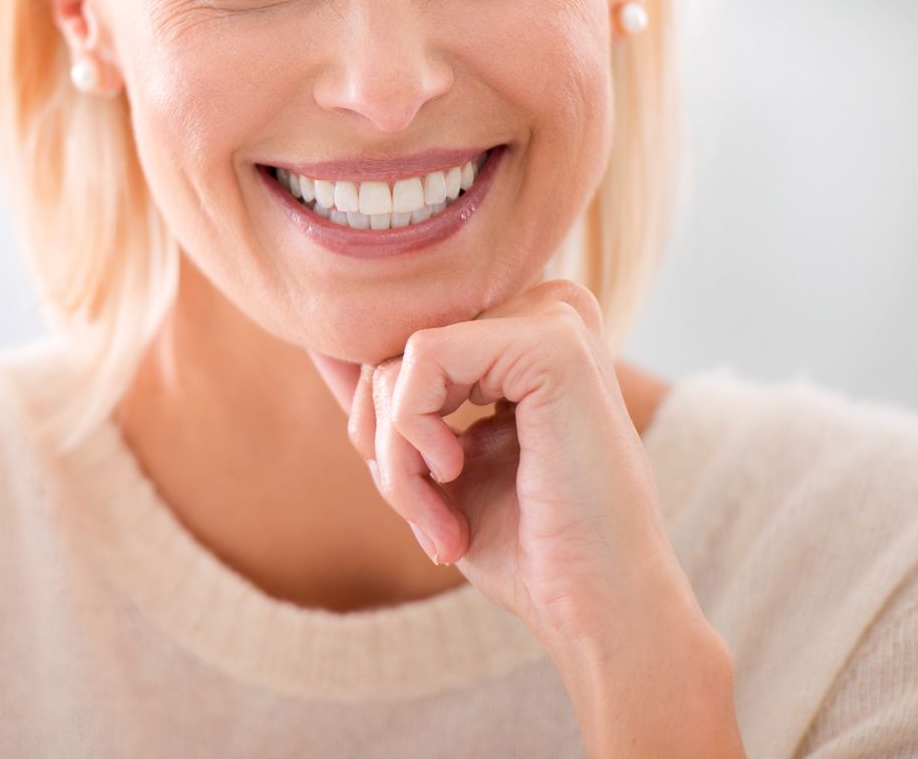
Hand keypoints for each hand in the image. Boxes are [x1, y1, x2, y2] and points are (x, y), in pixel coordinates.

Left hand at [305, 279, 697, 656]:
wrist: (598, 610)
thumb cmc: (527, 548)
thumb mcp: (435, 463)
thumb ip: (391, 403)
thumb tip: (319, 344)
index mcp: (528, 332)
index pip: (405, 344)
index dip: (377, 420)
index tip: (413, 497)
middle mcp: (547, 308)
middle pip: (397, 348)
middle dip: (387, 445)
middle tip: (431, 522)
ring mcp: (555, 318)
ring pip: (401, 357)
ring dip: (398, 458)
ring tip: (443, 523)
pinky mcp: (552, 344)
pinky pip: (421, 359)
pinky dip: (411, 437)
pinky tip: (454, 477)